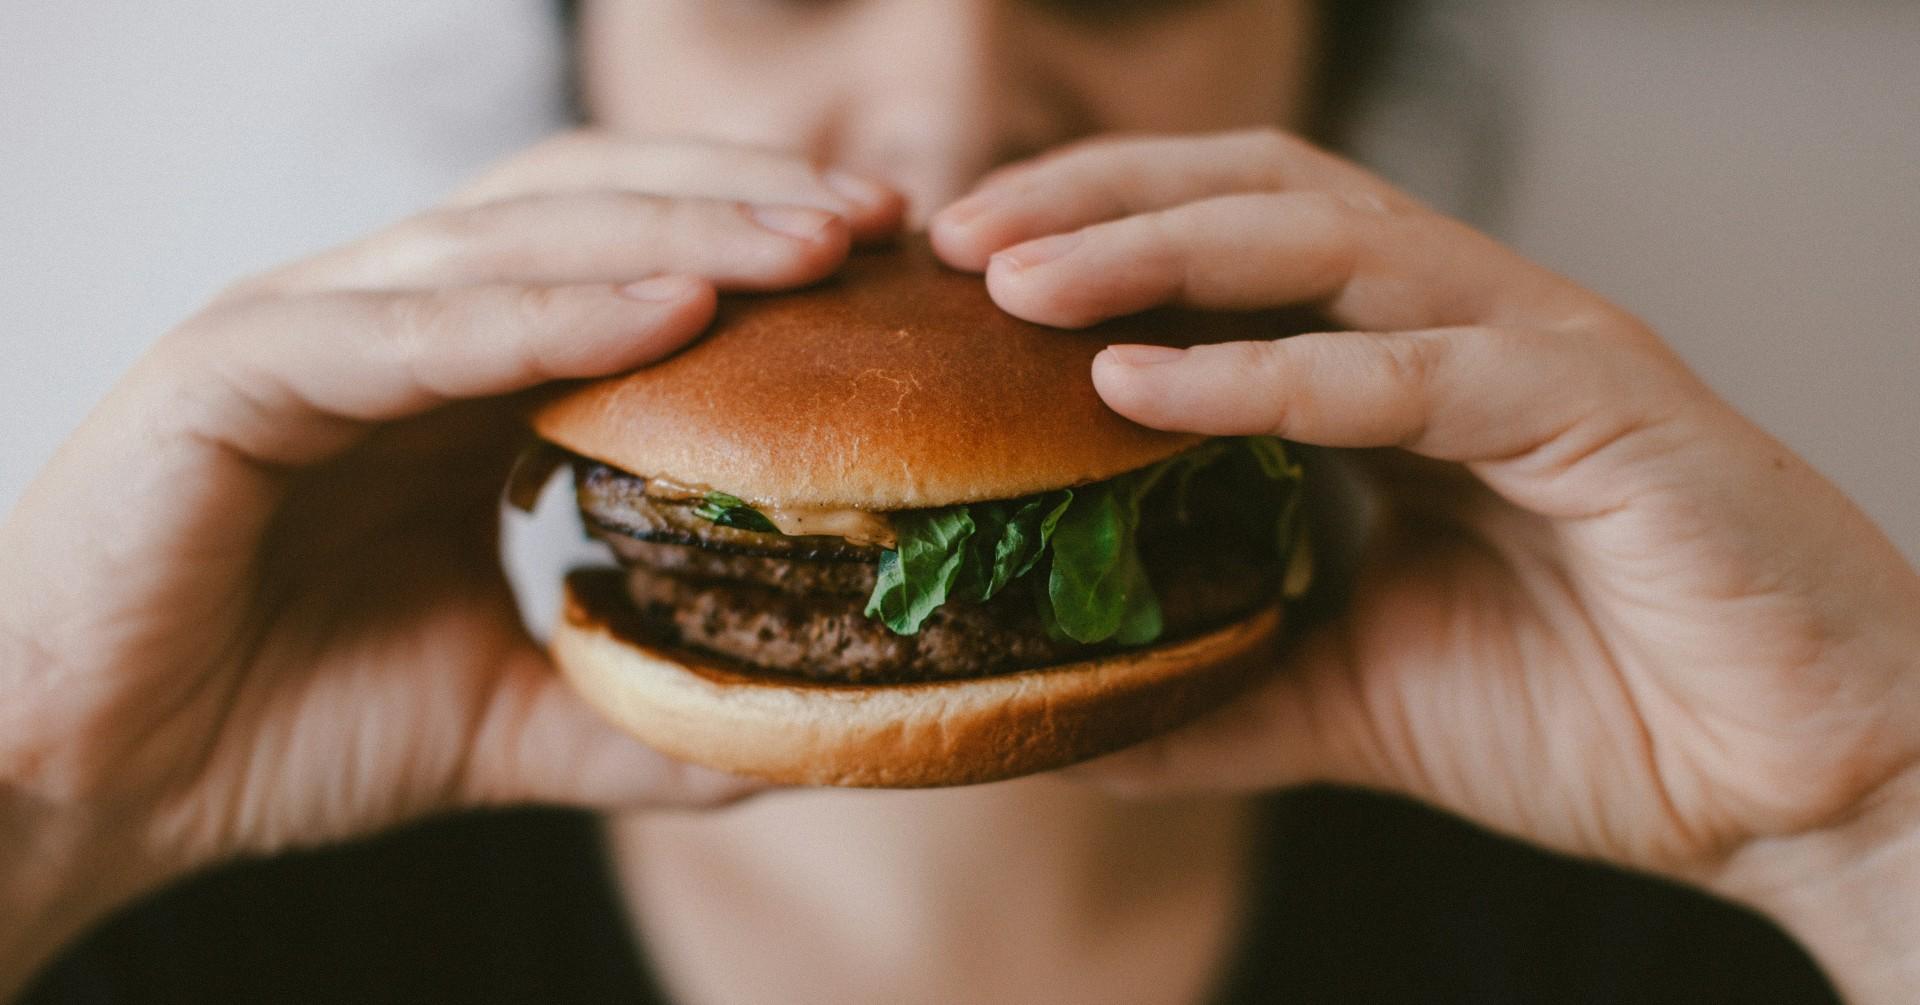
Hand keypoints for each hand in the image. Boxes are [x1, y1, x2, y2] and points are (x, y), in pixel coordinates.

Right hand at [0, 132, 902, 985]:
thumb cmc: (276, 726)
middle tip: (882, 224)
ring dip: (677, 231)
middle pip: (590, 210)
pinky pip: (413, 329)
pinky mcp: (230, 372)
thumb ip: (634, 711)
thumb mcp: (503, 717)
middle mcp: (386, 322)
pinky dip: (546, 313)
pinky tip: (670, 314)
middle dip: (742, 204)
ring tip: (814, 245)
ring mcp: (307, 329)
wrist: (85, 783)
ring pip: (515, 240)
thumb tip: (788, 735)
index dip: (753, 249)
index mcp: (449, 375)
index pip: (623, 260)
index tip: (888, 270)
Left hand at [933, 130, 1919, 994]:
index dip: (1094, 239)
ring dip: (1157, 249)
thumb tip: (1077, 722)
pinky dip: (1268, 373)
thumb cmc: (1603, 717)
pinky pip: (1411, 368)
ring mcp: (1536, 350)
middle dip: (1098, 201)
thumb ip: (1225, 686)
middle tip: (957, 240)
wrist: (1797, 788)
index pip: (1230, 250)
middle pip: (1257, 198)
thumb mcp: (1359, 696)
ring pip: (1326, 241)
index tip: (959, 278)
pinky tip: (1142, 383)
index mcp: (1408, 371)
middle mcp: (1464, 328)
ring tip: (1018, 280)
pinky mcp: (1603, 410)